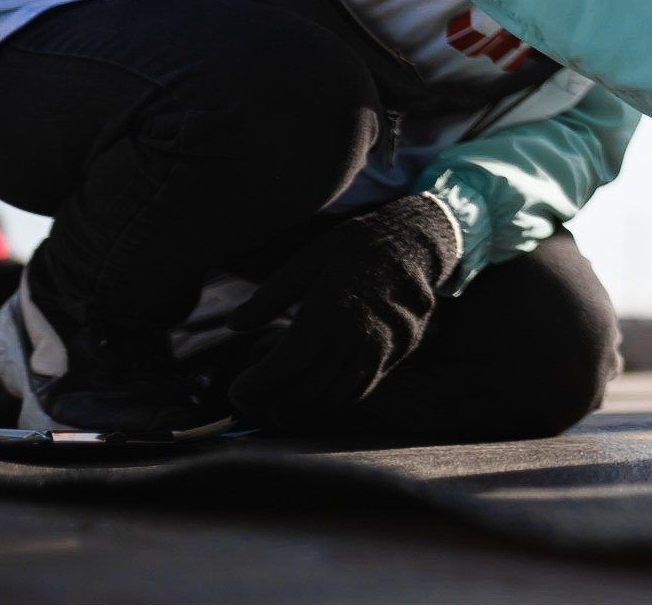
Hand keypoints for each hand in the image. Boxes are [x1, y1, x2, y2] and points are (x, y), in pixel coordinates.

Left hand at [227, 193, 462, 431]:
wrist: (417, 241)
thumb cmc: (357, 245)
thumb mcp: (308, 258)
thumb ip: (270, 296)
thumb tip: (234, 325)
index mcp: (331, 308)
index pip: (288, 364)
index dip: (258, 386)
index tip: (235, 393)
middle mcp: (359, 334)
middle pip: (308, 386)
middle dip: (272, 402)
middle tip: (247, 406)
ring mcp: (383, 348)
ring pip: (335, 396)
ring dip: (300, 409)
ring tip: (275, 409)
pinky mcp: (398, 354)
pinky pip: (360, 390)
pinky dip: (332, 402)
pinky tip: (313, 400)